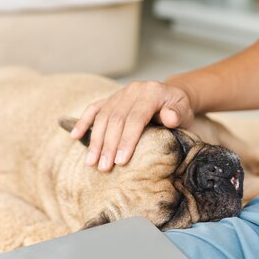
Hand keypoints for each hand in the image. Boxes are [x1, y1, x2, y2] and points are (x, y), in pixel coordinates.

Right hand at [70, 81, 193, 171]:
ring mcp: (119, 94)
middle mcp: (132, 90)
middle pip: (115, 119)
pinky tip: (74, 137)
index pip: (135, 118)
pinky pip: (93, 109)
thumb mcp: (184, 111)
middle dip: (109, 145)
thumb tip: (169, 117)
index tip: (121, 161)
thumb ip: (177, 114)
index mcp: (150, 92)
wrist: (173, 94)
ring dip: (95, 141)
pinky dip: (83, 122)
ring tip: (91, 163)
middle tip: (104, 167)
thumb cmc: (179, 108)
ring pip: (102, 117)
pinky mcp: (110, 99)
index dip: (127, 140)